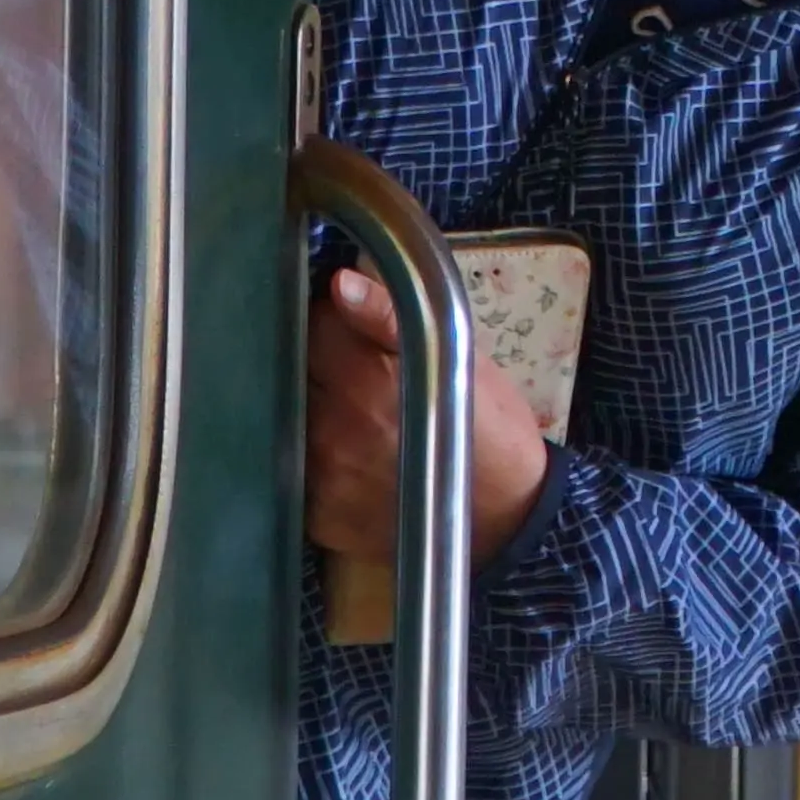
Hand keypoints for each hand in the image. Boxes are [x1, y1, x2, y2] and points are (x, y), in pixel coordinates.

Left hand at [304, 259, 550, 577]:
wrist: (509, 515)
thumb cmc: (489, 427)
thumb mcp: (457, 357)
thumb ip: (389, 316)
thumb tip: (339, 283)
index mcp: (369, 380)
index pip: (312, 327)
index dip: (330, 323)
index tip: (350, 332)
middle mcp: (336, 429)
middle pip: (295, 373)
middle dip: (318, 368)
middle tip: (355, 377)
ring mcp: (324, 478)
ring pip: (290, 422)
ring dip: (313, 412)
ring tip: (355, 419)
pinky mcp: (319, 517)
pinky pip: (298, 471)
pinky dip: (315, 459)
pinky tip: (351, 458)